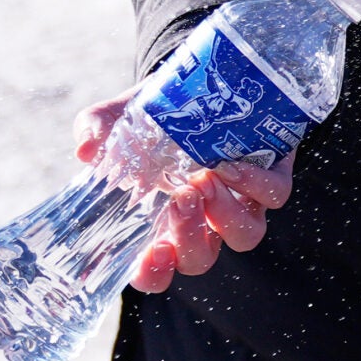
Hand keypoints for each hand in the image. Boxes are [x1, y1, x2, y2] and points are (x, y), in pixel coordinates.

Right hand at [75, 90, 293, 291]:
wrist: (207, 86)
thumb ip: (96, 132)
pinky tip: (233, 166)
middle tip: (180, 198)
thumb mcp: (117, 120)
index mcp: (161, 224)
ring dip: (223, 214)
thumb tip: (86, 150)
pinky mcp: (271, 179)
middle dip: (190, 235)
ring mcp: (240, 204)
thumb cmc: (153, 117)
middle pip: (200, 259)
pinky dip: (256, 185)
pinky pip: (274, 196)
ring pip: (245, 235)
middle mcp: (203, 222)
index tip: (150, 254)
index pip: (156, 271)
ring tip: (204, 179)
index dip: (153, 274)